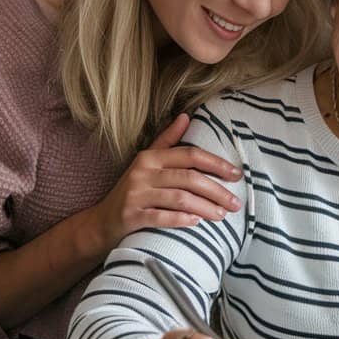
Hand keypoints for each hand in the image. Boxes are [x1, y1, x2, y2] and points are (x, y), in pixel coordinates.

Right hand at [84, 114, 243, 250]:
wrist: (101, 222)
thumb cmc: (133, 191)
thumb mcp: (146, 163)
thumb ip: (167, 140)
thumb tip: (186, 116)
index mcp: (150, 157)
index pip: (190, 155)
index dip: (216, 164)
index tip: (236, 174)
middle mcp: (143, 172)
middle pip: (189, 178)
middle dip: (217, 191)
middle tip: (235, 203)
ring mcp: (136, 194)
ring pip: (179, 198)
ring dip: (205, 207)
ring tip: (222, 215)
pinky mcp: (131, 216)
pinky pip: (162, 217)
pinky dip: (181, 219)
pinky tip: (197, 222)